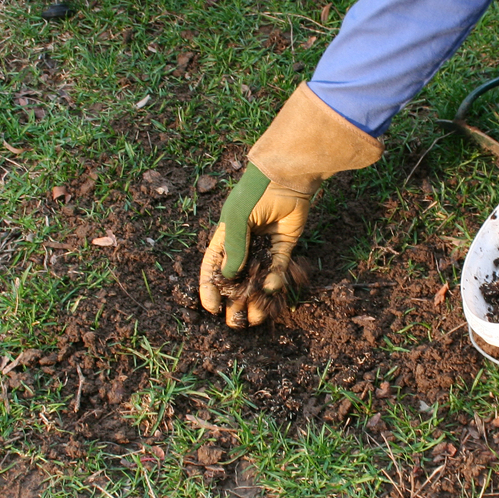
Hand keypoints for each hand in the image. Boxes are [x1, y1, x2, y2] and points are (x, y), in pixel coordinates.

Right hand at [199, 83, 383, 327]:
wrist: (287, 176)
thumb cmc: (254, 193)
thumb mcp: (237, 220)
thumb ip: (234, 248)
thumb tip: (228, 278)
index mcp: (225, 234)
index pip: (213, 266)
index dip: (210, 288)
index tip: (210, 308)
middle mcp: (245, 241)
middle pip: (237, 277)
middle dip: (235, 300)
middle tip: (235, 321)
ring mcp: (265, 243)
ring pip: (259, 276)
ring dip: (256, 296)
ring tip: (255, 317)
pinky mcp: (285, 243)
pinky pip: (279, 266)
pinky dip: (276, 278)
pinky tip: (272, 289)